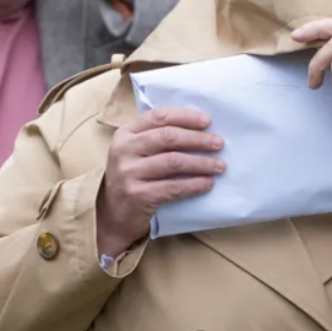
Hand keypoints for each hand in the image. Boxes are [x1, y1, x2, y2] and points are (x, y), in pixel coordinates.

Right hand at [96, 108, 225, 255]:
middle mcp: (124, 150)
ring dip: (201, 163)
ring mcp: (129, 173)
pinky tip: (207, 183)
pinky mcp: (137, 195)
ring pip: (173, 161)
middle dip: (198, 139)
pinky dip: (194, 184)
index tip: (208, 121)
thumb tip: (199, 129)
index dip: (185, 117)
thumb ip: (156, 137)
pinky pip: (172, 187)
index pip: (159, 117)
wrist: (112, 213)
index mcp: (125, 133)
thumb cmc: (132, 177)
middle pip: (168, 137)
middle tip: (219, 143)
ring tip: (220, 165)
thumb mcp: (135, 151)